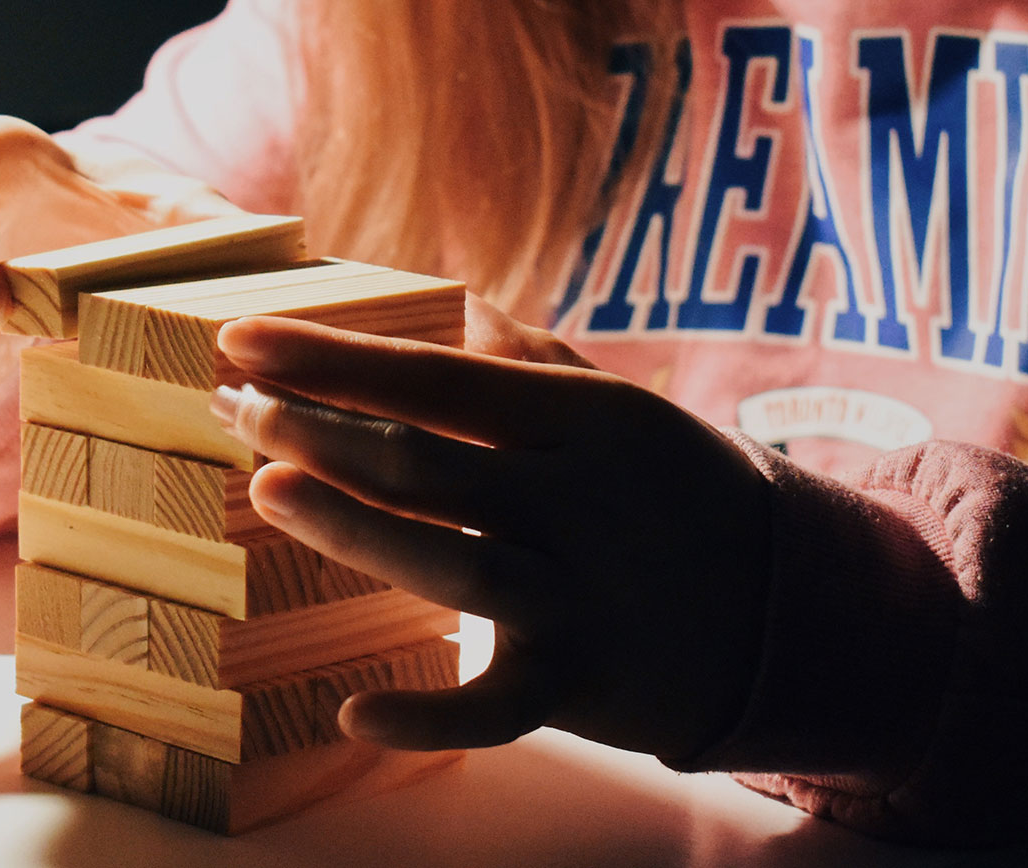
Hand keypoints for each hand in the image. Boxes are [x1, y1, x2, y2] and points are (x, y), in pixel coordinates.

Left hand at [205, 306, 770, 759]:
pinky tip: (351, 714)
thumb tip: (448, 308)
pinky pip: (494, 707)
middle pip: (430, 462)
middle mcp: (582, 502)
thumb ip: (532, 361)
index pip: (438, 376)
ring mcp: (581, 596)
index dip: (333, 356)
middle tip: (231, 404)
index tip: (242, 337)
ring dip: (354, 530)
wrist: (796, 613)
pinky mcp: (579, 685)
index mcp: (587, 419)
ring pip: (453, 565)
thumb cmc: (677, 494)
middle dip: (319, 430)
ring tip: (266, 489)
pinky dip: (426, 719)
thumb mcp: (622, 412)